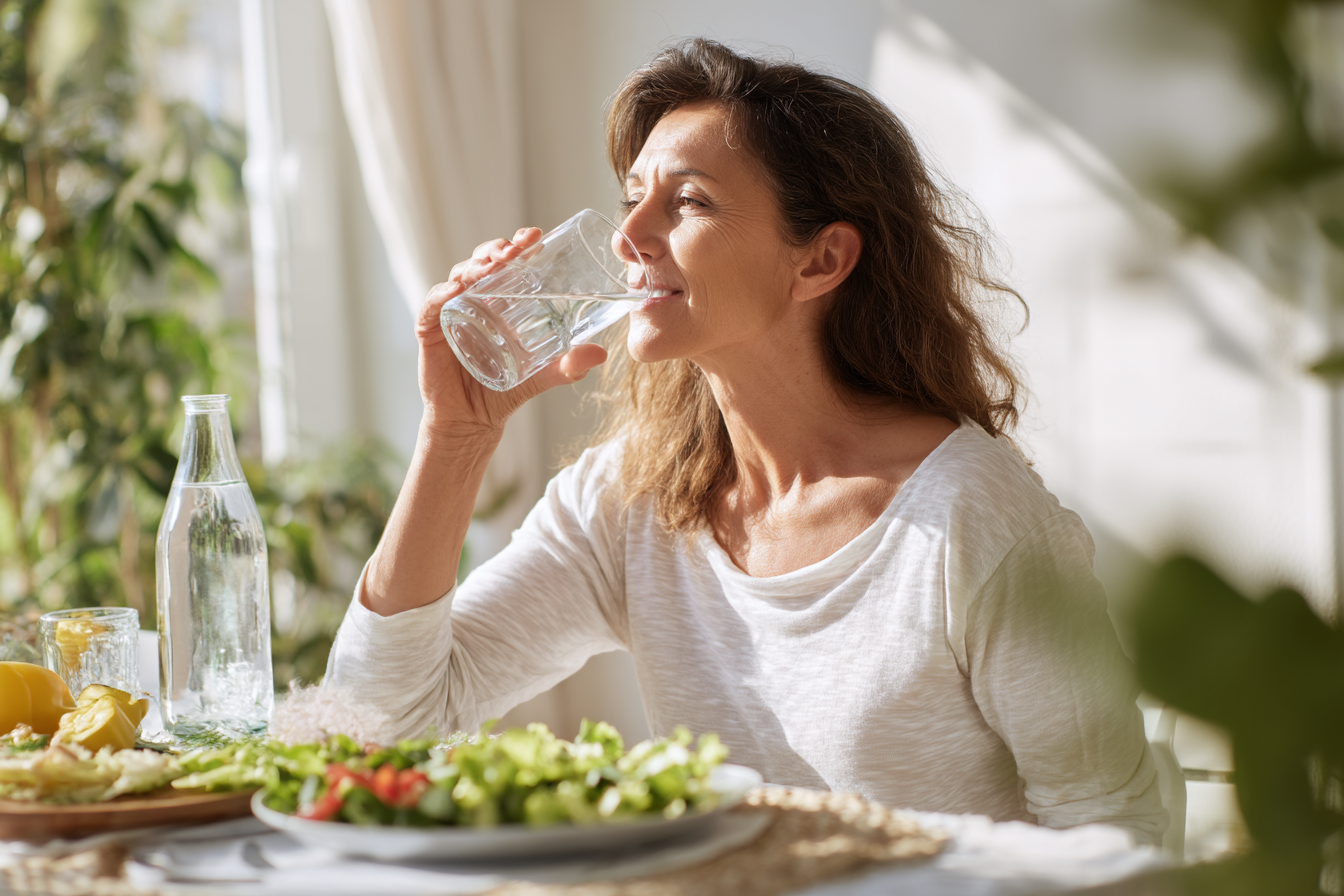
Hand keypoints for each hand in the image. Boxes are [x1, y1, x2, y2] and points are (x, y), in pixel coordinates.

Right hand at [416, 228, 608, 438]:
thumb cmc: (505, 390)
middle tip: (515, 248)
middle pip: (482, 263)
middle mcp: (474, 300)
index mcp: (499, 301)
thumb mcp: (542, 375)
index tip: (535, 234)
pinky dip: (441, 295)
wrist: (474, 421)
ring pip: (458, 277)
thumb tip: (601, 354)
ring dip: (474, 265)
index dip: (519, 245)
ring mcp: (450, 312)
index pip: (508, 264)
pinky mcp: (430, 331)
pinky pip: (432, 306)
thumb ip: (569, 366)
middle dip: (497, 249)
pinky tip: (455, 291)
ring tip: (492, 264)